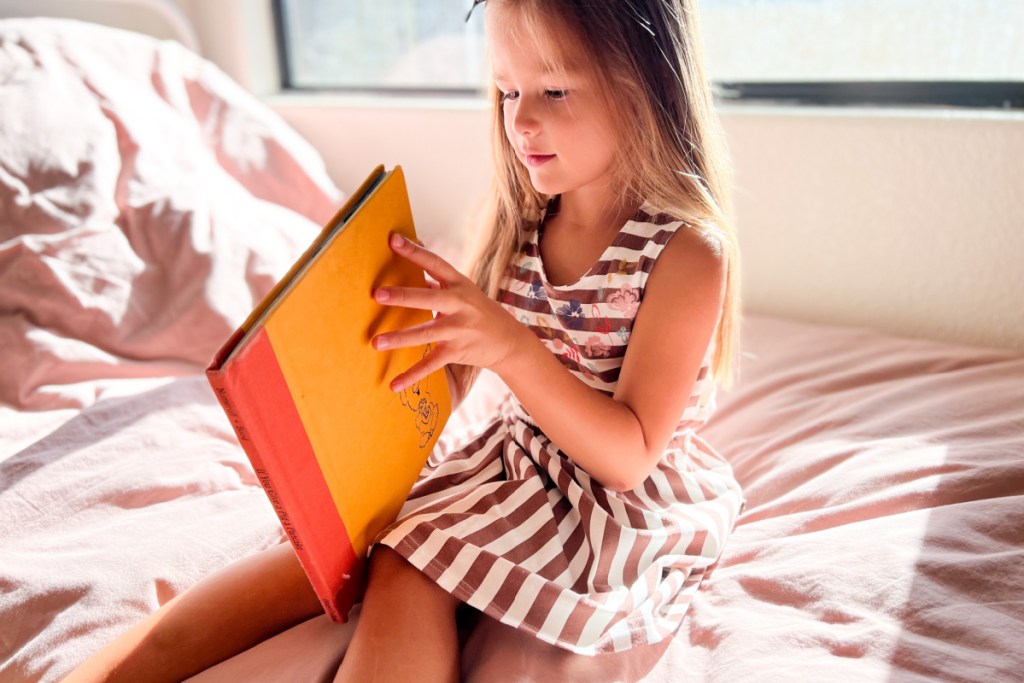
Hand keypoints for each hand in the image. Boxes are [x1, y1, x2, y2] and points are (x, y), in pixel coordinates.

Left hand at [372, 233, 527, 391]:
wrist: (509, 340)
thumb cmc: (479, 312)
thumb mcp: (464, 291)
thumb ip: (438, 280)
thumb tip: (414, 258)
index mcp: (459, 285)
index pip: (435, 264)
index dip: (414, 252)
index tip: (393, 239)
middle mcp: (459, 304)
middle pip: (428, 298)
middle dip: (403, 296)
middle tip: (377, 294)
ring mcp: (459, 329)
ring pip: (425, 333)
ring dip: (400, 338)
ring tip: (376, 342)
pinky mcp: (457, 351)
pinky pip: (431, 364)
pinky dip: (412, 375)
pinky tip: (394, 385)